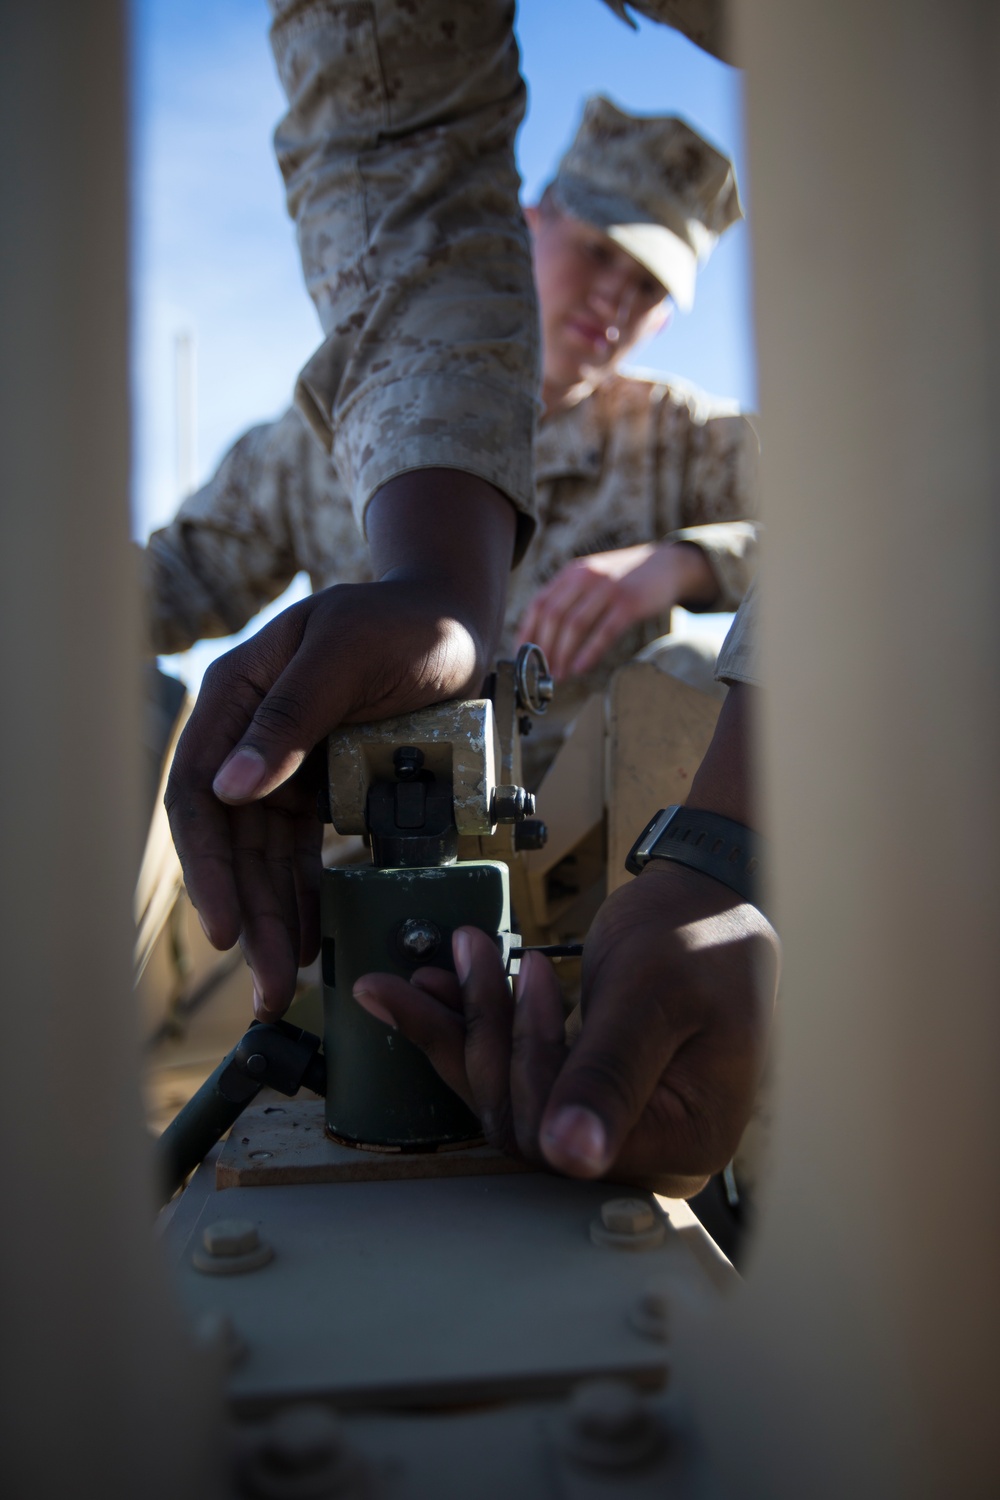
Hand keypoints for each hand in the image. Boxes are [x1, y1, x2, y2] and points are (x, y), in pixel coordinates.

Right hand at [165, 471, 514, 1018]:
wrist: (458, 623)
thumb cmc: (407, 624)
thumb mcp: (349, 655)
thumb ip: (292, 716)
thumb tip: (232, 787)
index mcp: (236, 694)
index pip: (198, 791)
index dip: (206, 865)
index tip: (226, 926)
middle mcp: (248, 734)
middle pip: (230, 839)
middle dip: (244, 912)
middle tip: (263, 981)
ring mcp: (282, 764)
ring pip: (263, 856)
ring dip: (270, 918)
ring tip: (280, 982)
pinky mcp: (318, 786)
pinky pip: (300, 853)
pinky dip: (302, 897)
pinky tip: (306, 939)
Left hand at [354, 860, 777, 1194]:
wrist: (714, 903)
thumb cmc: (705, 939)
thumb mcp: (654, 996)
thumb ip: (608, 1074)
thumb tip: (571, 1157)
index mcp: (683, 1139)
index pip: (567, 1140)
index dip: (527, 1063)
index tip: (520, 979)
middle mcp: (648, 1149)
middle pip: (528, 1119)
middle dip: (485, 1034)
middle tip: (467, 954)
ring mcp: (615, 1126)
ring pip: (510, 1098)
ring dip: (468, 1029)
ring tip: (436, 971)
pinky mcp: (585, 1098)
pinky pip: (519, 1077)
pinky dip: (477, 1031)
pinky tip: (440, 992)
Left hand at [516, 540, 716, 681]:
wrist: (666, 564)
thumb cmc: (625, 579)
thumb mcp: (592, 578)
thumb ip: (570, 598)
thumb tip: (545, 636)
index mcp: (571, 573)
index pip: (538, 604)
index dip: (527, 632)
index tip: (522, 656)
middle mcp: (585, 577)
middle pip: (553, 616)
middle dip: (544, 648)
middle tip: (542, 672)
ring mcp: (607, 588)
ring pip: (574, 625)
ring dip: (563, 654)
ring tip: (560, 675)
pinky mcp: (628, 602)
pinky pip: (603, 631)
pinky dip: (589, 653)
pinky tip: (581, 668)